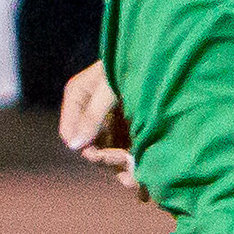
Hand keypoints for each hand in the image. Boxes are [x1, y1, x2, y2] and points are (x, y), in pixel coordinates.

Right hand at [59, 61, 145, 198]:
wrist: (163, 52)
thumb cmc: (135, 62)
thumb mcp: (111, 87)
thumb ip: (93, 116)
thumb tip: (74, 147)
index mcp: (77, 96)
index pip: (70, 133)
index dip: (87, 147)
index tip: (108, 156)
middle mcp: (88, 110)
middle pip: (89, 146)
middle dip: (107, 158)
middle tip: (131, 166)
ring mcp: (108, 119)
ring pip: (106, 152)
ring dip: (120, 166)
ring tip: (141, 176)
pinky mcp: (126, 126)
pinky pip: (122, 150)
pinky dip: (132, 163)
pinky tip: (144, 181)